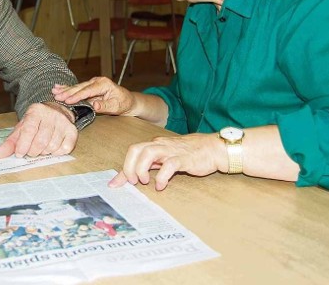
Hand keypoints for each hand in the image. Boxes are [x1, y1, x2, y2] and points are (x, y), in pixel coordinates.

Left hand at [0, 102, 77, 157]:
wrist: (55, 111)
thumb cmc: (36, 123)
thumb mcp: (21, 128)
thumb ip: (10, 142)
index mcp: (36, 111)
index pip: (29, 130)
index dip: (23, 145)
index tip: (19, 154)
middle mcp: (51, 115)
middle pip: (41, 141)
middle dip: (33, 151)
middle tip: (30, 152)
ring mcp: (63, 122)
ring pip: (52, 146)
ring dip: (44, 152)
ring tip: (41, 148)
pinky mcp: (72, 130)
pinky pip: (64, 149)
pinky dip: (56, 153)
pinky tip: (52, 148)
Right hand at [52, 77, 135, 115]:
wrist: (128, 101)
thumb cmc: (124, 104)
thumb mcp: (116, 107)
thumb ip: (105, 106)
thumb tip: (94, 105)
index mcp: (104, 84)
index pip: (88, 91)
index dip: (77, 96)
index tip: (67, 100)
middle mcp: (97, 81)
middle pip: (80, 87)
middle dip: (67, 92)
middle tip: (56, 96)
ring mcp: (93, 83)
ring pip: (77, 87)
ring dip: (65, 90)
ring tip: (54, 91)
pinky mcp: (90, 87)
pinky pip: (78, 88)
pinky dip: (68, 88)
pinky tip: (58, 87)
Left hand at [108, 133, 227, 190]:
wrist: (214, 148)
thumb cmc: (188, 154)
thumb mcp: (165, 159)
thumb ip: (149, 166)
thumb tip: (130, 177)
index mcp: (154, 144)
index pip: (132, 152)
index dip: (122, 169)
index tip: (114, 185)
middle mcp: (160, 145)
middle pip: (135, 149)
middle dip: (129, 167)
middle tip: (133, 181)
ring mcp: (171, 150)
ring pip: (148, 153)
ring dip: (141, 169)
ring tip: (145, 182)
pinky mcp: (184, 158)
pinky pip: (169, 164)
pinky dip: (162, 176)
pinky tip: (161, 185)